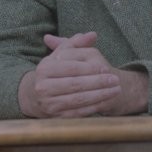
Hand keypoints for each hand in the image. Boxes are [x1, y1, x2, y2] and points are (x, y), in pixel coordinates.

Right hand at [18, 31, 148, 117]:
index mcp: (44, 69)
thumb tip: (92, 35)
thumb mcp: (62, 54)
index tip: (107, 69)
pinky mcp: (56, 117)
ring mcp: (49, 103)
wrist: (36, 95)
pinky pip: (78, 113)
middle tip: (116, 80)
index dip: (91, 68)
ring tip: (116, 90)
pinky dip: (94, 107)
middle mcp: (43, 87)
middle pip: (76, 84)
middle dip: (98, 82)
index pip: (72, 68)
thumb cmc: (54, 71)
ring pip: (78, 100)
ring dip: (100, 95)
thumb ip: (77, 43)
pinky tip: (106, 101)